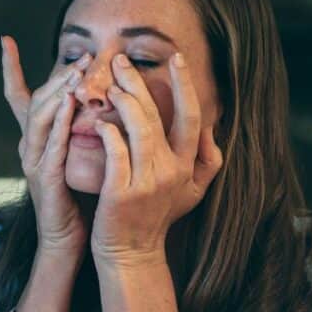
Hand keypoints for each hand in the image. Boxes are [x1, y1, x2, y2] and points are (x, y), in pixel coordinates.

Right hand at [1, 35, 91, 255]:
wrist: (67, 240)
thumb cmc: (77, 198)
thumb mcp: (76, 155)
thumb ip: (79, 129)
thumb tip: (95, 98)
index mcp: (35, 139)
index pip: (18, 96)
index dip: (11, 68)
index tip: (4, 40)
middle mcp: (29, 146)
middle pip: (35, 100)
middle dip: (56, 76)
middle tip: (80, 55)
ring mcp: (33, 161)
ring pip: (40, 117)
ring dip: (58, 92)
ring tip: (76, 71)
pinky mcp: (44, 178)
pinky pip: (51, 143)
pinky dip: (59, 122)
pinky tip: (69, 104)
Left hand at [90, 52, 222, 266]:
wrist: (132, 253)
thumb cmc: (157, 219)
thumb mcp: (192, 193)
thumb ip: (207, 162)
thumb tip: (212, 132)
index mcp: (186, 165)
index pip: (191, 116)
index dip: (185, 85)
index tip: (176, 58)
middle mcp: (170, 170)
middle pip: (158, 115)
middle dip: (137, 82)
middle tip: (120, 61)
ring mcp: (146, 181)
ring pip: (138, 128)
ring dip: (122, 101)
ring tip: (108, 86)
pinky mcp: (121, 192)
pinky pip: (115, 152)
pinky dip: (108, 133)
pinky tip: (99, 122)